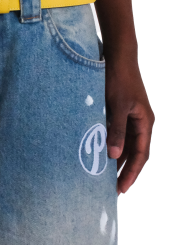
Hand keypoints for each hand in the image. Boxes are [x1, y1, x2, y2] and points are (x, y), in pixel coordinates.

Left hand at [105, 57, 153, 193]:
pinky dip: (109, 142)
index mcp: (145, 123)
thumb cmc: (119, 78)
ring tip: (103, 173)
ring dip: (115, 157)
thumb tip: (115, 155)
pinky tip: (97, 150)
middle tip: (110, 187)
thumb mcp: (117, 106)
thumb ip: (117, 130)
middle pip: (133, 152)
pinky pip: (116, 131)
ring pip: (124, 143)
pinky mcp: (119, 110)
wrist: (117, 56)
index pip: (140, 156)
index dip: (131, 173)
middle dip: (123, 169)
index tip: (121, 188)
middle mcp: (140, 122)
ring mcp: (130, 116)